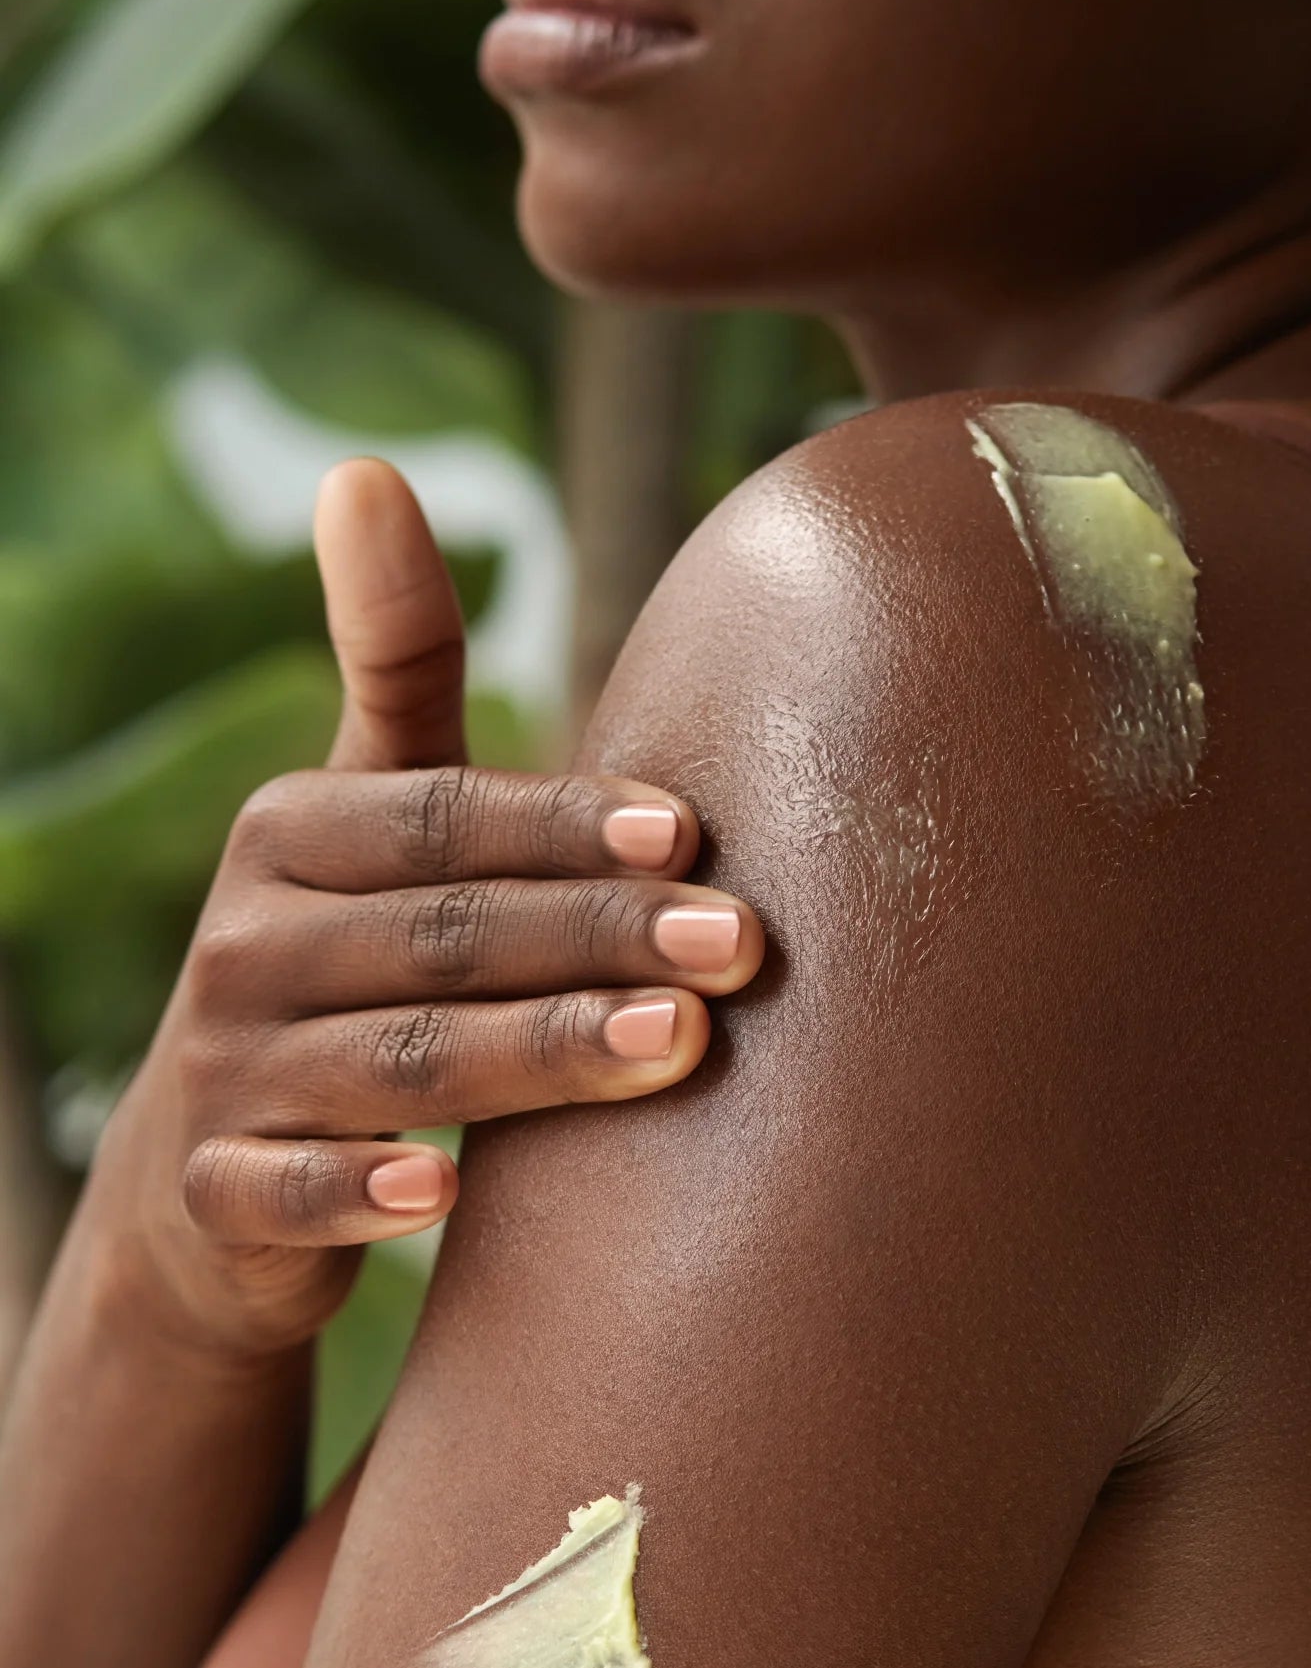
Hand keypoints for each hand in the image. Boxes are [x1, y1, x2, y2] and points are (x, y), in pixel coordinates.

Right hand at [94, 461, 762, 1359]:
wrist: (212, 1155)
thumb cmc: (345, 955)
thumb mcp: (363, 813)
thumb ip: (393, 665)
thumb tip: (364, 467)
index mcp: (292, 833)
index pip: (444, 819)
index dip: (567, 827)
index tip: (692, 833)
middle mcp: (246, 938)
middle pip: (444, 933)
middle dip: (597, 936)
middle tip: (740, 948)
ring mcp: (227, 1069)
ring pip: (397, 1060)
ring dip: (536, 1051)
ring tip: (674, 1045)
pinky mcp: (214, 1191)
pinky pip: (286, 1192)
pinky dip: (357, 1197)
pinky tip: (441, 1200)